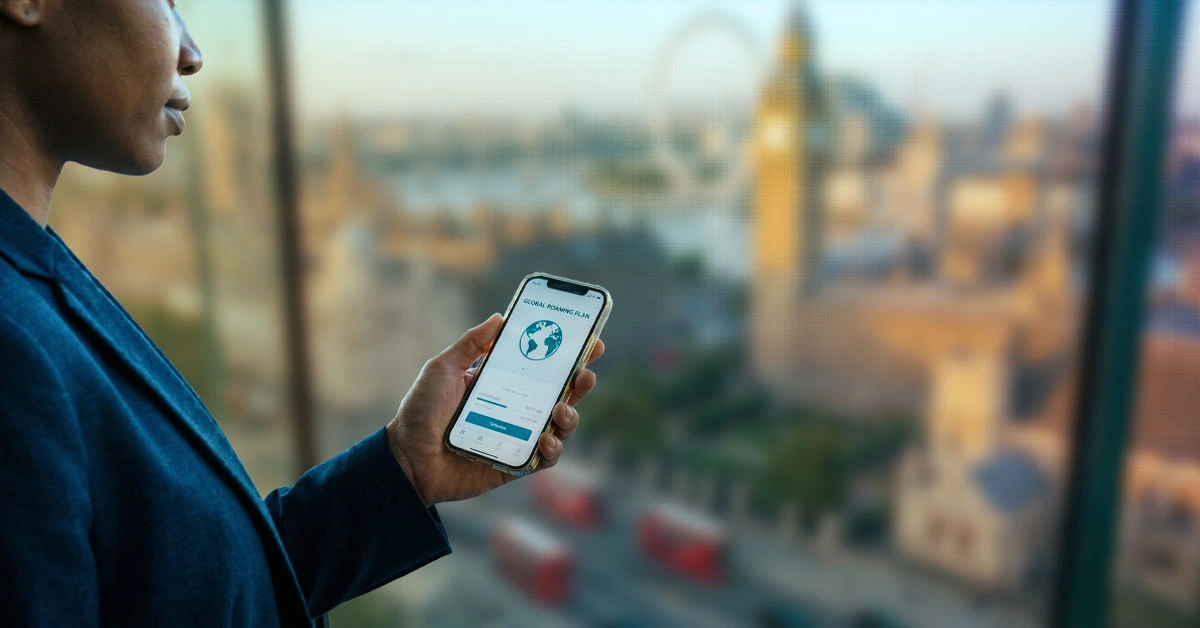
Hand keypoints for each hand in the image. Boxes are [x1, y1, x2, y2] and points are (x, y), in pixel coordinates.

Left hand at [385, 314, 604, 505]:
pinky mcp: (515, 465)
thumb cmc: (421, 412)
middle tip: (586, 373)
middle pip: (561, 395)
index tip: (590, 342)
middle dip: (580, 383)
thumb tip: (500, 317)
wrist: (406, 458)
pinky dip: (552, 448)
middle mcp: (516, 410)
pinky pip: (545, 458)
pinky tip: (545, 438)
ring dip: (570, 416)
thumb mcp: (442, 368)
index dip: (569, 355)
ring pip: (560, 427)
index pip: (543, 367)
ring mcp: (518, 438)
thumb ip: (471, 344)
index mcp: (503, 384)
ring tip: (561, 408)